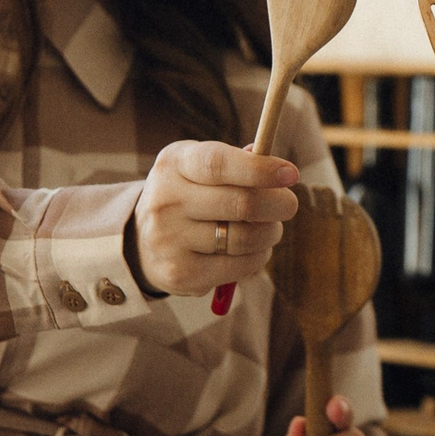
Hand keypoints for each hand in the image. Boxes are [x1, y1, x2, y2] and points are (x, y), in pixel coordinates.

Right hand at [129, 140, 299, 297]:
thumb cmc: (190, 195)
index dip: (259, 169)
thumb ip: (239, 163)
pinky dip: (258, 257)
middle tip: (288, 205)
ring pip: (246, 238)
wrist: (143, 239)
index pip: (219, 164)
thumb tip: (281, 171)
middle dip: (278, 204)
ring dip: (270, 233)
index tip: (291, 174)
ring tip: (269, 228)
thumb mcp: (201, 168)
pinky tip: (253, 249)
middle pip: (241, 204)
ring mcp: (169, 239)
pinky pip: (239, 265)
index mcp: (174, 164)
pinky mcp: (180, 272)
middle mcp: (166, 200)